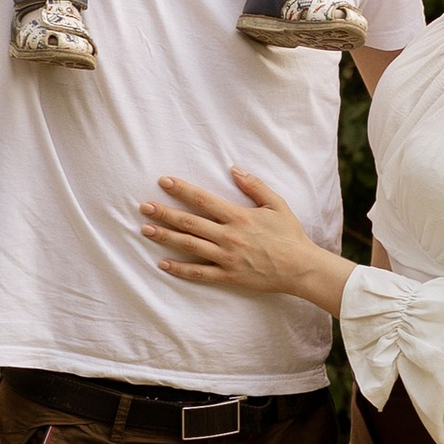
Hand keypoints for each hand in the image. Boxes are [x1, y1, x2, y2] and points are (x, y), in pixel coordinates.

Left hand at [138, 168, 350, 309]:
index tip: (164, 181)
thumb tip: (233, 168)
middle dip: (164, 213)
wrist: (300, 268)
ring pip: (189, 245)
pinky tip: (162, 263)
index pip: (203, 200)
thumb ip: (254, 185)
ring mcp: (226, 257)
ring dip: (165, 237)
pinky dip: (179, 269)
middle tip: (143, 206)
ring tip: (146, 230)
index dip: (182, 190)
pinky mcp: (228, 275)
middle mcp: (228, 236)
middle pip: (189, 222)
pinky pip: (199, 272)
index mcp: (238, 216)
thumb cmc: (289, 234)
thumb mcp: (276, 204)